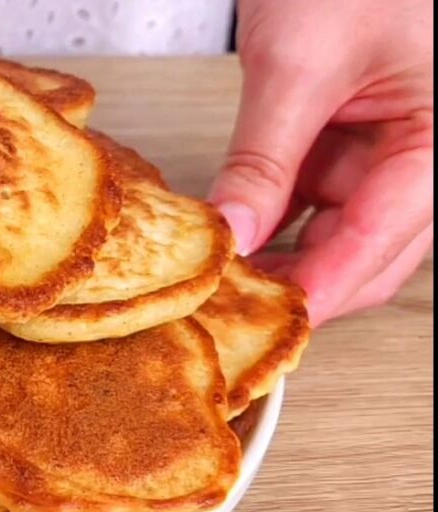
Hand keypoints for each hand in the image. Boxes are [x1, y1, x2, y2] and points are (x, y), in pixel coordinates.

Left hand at [209, 0, 432, 325]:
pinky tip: (230, 238)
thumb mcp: (298, 64)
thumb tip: (231, 233)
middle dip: (302, 284)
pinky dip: (272, 221)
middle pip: (369, 253)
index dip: (323, 287)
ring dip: (282, 258)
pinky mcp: (350, 145)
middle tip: (232, 311)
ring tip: (221, 281)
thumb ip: (265, 157)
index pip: (383, 238)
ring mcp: (388, 154)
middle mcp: (426, 155)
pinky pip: (314, 203)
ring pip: (338, 236)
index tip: (270, 321)